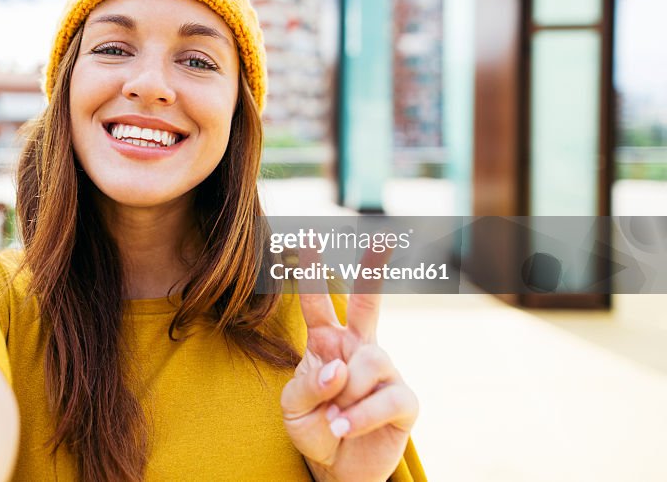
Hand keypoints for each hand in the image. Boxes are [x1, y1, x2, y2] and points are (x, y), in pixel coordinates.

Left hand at [280, 246, 418, 481]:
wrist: (336, 469)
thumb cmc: (313, 428)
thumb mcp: (292, 408)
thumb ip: (307, 385)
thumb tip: (338, 368)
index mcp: (326, 342)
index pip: (317, 303)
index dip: (310, 272)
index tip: (306, 238)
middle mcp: (358, 349)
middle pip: (368, 303)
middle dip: (374, 269)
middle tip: (381, 238)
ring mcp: (384, 373)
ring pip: (372, 360)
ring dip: (348, 391)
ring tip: (332, 419)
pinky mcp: (404, 402)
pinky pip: (387, 398)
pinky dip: (360, 415)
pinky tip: (343, 427)